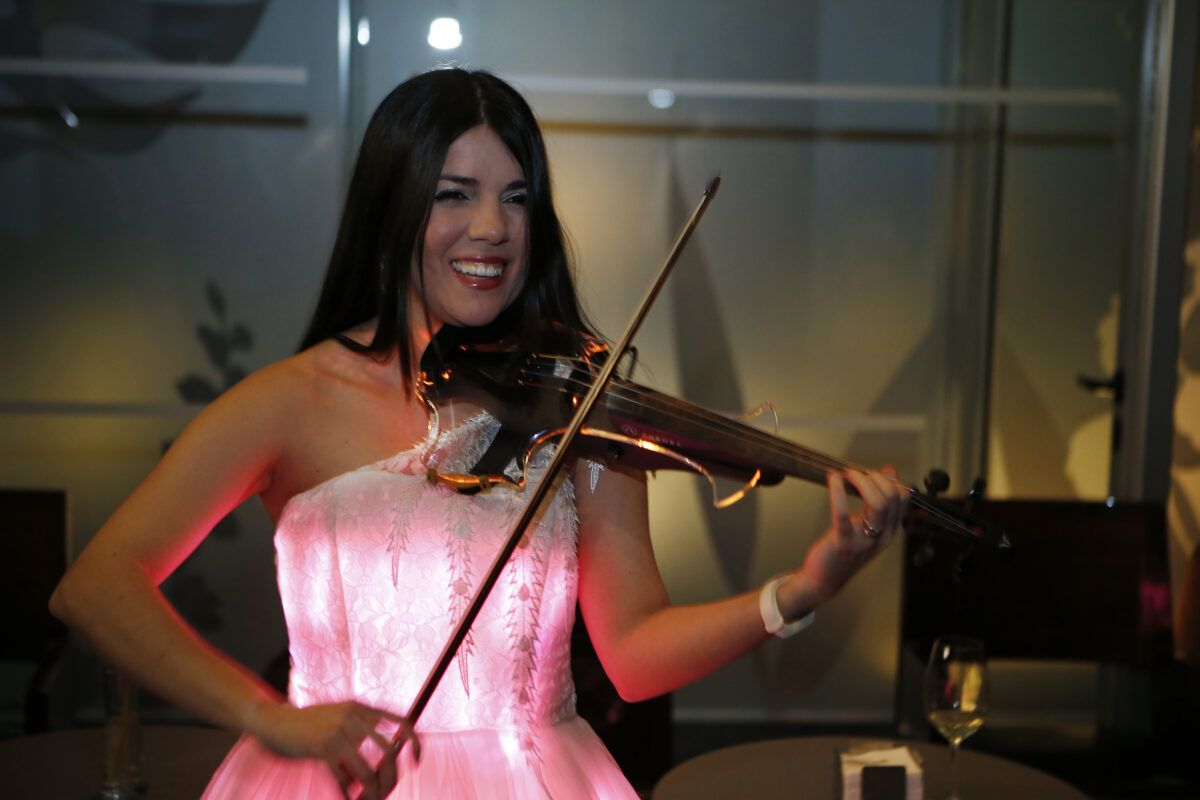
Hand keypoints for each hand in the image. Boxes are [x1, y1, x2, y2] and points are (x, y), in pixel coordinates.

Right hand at [250, 700, 419, 799]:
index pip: (401, 722)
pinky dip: (346, 794)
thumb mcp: (339, 720)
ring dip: (370, 793)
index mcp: (362, 707)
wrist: (275, 721)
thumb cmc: (310, 725)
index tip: (418, 761)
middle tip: (384, 793)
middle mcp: (354, 717)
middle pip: (389, 754)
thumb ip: (360, 733)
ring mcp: (339, 733)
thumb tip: (380, 767)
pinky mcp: (322, 749)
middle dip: (391, 779)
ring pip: (368, 773)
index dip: (415, 742)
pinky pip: (343, 780)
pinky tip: (346, 798)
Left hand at [784, 467, 906, 612]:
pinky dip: (838, 492)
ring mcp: (866, 542)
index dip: (888, 479)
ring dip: (863, 482)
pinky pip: (843, 514)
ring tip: (847, 474)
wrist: (825, 580)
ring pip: (878, 503)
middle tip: (856, 473)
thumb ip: (878, 500)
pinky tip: (833, 479)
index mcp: (890, 531)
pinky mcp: (844, 544)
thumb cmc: (845, 548)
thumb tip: (891, 471)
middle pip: (893, 497)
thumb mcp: (867, 524)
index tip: (870, 473)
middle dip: (875, 477)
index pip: (903, 497)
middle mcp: (883, 537)